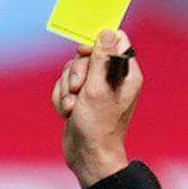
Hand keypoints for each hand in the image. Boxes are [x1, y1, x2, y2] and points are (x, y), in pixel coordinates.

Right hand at [53, 28, 140, 182]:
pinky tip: (67, 113)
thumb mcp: (98, 89)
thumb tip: (107, 31)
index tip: (84, 54)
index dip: (96, 43)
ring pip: (72, 71)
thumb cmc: (98, 127)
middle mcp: (112, 78)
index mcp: (126, 73)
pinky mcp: (80, 98)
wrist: (87, 157)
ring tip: (72, 108)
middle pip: (87, 55)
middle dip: (76, 73)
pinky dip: (61, 99)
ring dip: (66, 89)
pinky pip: (64, 87)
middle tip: (77, 90)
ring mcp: (95, 89)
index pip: (114, 40)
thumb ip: (102, 58)